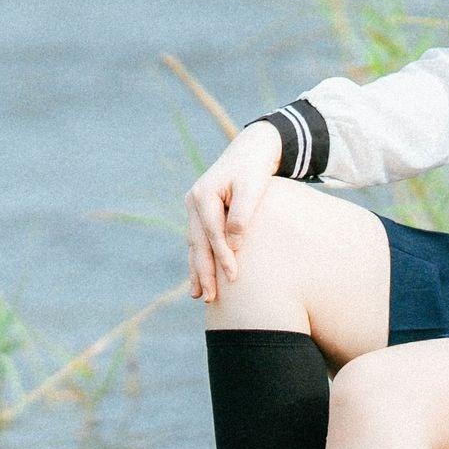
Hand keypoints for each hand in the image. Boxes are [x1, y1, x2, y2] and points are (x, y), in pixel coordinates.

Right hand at [185, 123, 283, 302]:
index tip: (234, 278)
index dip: (222, 256)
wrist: (250, 150)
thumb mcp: (252, 187)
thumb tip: (233, 244)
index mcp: (203, 194)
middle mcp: (193, 201)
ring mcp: (194, 207)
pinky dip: (199, 259)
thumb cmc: (254, 169)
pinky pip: (198, 240)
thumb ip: (242, 215)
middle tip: (208, 298)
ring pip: (194, 244)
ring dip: (197, 270)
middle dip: (203, 272)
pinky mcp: (201, 213)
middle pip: (198, 243)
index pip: (212, 232)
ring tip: (199, 295)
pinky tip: (199, 278)